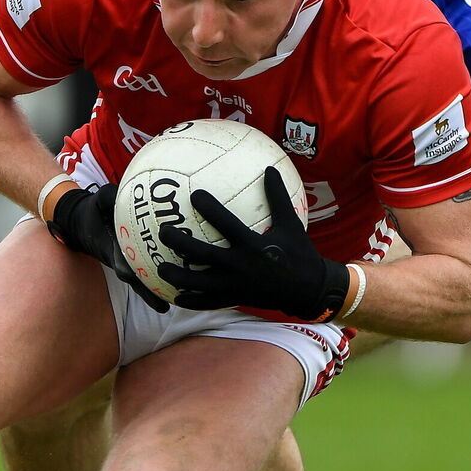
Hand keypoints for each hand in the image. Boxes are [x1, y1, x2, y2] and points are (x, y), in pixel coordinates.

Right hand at [47, 184, 168, 312]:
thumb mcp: (99, 200)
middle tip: (164, 304)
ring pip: (139, 283)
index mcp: (109, 248)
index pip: (120, 263)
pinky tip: (176, 290)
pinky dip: (156, 283)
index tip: (142, 280)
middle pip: (134, 281)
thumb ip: (109, 197)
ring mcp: (123, 265)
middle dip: (147, 292)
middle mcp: (117, 261)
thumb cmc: (94, 210)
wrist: (81, 224)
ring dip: (153, 294)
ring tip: (172, 306)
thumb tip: (122, 190)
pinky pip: (144, 275)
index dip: (131, 271)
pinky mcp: (130, 264)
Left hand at [158, 167, 349, 321]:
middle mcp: (241, 266)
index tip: (193, 194)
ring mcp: (236, 286)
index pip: (227, 224)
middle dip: (180, 244)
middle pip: (203, 255)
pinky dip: (192, 300)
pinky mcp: (235, 299)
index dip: (209, 209)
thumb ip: (278, 196)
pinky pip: (208, 302)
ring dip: (178, 276)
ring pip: (200, 283)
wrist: (309, 290)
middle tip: (163, 232)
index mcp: (253, 245)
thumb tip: (270, 168)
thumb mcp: (291, 223)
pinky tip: (177, 296)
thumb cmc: (300, 252)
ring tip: (161, 267)